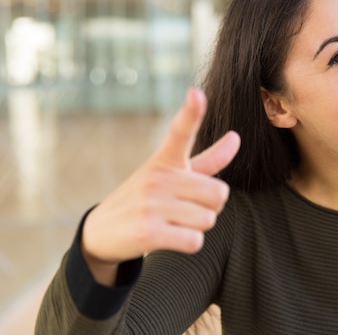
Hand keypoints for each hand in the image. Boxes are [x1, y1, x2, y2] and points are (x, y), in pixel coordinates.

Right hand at [81, 88, 239, 283]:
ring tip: (174, 223)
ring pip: (208, 219)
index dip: (191, 112)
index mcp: (165, 160)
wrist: (101, 232)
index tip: (196, 93)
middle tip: (188, 208)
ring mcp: (151, 203)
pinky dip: (190, 243)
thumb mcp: (172, 174)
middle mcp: (158, 177)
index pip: (181, 131)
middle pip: (219, 193)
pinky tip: (171, 238)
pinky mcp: (148, 232)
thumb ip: (208, 160)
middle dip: (211, 207)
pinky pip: (195, 240)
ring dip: (198, 227)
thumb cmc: (147, 199)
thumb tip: (237, 137)